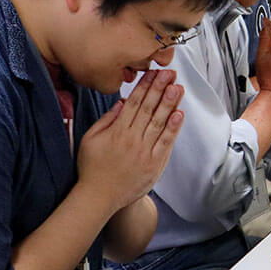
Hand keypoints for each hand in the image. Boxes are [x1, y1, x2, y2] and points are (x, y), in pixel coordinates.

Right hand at [77, 68, 184, 211]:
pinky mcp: (154, 164)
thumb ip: (106, 120)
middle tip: (170, 72)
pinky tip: (179, 114)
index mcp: (116, 131)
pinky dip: (173, 128)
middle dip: (160, 88)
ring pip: (158, 122)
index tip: (154, 73)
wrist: (99, 197)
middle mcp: (131, 139)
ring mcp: (144, 151)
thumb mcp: (90, 140)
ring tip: (178, 87)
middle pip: (148, 109)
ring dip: (169, 103)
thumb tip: (121, 102)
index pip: (133, 103)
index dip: (145, 86)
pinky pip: (165, 143)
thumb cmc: (92, 167)